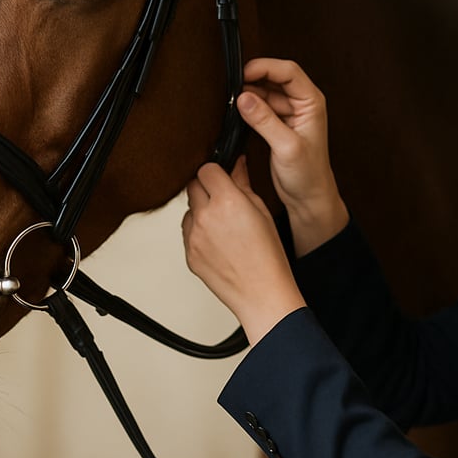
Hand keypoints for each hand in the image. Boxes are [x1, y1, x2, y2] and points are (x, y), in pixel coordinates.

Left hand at [182, 157, 304, 344]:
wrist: (262, 293)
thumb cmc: (268, 256)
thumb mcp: (262, 211)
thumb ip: (244, 183)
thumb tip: (237, 163)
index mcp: (227, 201)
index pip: (207, 169)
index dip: (216, 171)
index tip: (223, 177)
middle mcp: (206, 216)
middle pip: (193, 186)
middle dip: (206, 188)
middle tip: (224, 199)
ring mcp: (194, 237)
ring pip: (189, 210)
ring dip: (201, 210)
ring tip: (224, 226)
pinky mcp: (189, 254)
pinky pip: (188, 233)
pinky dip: (199, 232)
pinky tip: (220, 242)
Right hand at [238, 58, 348, 254]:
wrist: (308, 198)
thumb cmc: (308, 175)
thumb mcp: (286, 147)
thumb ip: (265, 121)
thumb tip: (244, 97)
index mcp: (312, 102)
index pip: (288, 71)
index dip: (265, 67)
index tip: (243, 74)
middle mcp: (301, 103)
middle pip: (275, 77)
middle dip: (253, 78)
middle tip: (232, 88)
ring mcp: (289, 113)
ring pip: (265, 91)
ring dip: (249, 92)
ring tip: (231, 100)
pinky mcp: (277, 123)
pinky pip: (260, 106)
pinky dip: (248, 106)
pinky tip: (236, 111)